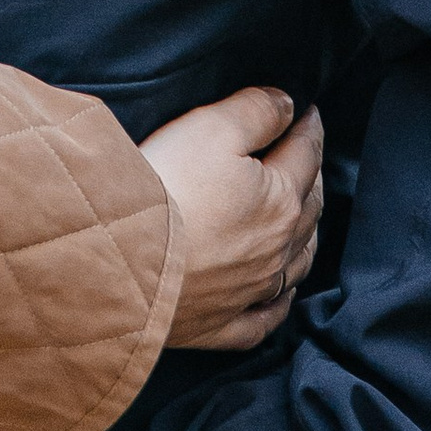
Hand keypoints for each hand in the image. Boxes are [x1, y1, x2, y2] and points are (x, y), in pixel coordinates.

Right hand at [141, 88, 324, 352]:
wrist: (120, 262)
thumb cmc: (167, 189)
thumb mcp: (211, 127)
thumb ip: (256, 110)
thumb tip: (288, 105)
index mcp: (281, 200)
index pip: (306, 154)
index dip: (308, 127)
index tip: (307, 110)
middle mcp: (276, 250)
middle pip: (308, 208)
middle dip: (310, 177)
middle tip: (306, 156)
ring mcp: (251, 292)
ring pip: (295, 264)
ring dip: (304, 237)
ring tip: (301, 218)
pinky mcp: (221, 325)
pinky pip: (263, 319)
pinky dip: (277, 304)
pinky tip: (278, 295)